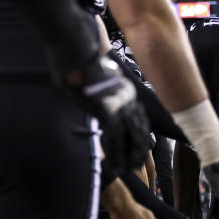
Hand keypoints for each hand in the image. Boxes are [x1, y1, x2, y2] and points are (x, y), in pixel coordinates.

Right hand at [78, 56, 149, 171]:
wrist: (76, 48)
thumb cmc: (78, 59)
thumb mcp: (92, 77)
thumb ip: (96, 91)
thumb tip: (87, 94)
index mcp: (125, 91)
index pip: (139, 119)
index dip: (141, 137)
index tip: (142, 150)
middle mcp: (127, 99)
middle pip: (139, 131)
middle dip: (138, 152)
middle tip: (135, 166)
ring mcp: (119, 104)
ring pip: (130, 137)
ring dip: (128, 156)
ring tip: (125, 170)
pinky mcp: (107, 109)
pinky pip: (115, 136)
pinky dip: (115, 152)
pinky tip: (113, 163)